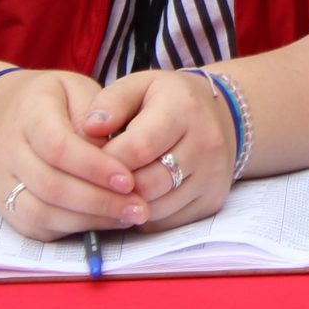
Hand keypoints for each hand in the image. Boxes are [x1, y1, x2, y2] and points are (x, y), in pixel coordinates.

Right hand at [0, 69, 146, 242]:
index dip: (94, 167)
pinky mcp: (7, 206)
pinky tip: (106, 222)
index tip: (128, 179)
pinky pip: (36, 226)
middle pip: (50, 185)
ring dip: (88, 219)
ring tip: (128, 216)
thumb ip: (97, 114)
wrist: (3, 116)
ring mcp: (3, 182)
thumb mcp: (79, 89)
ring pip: (40, 212)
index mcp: (29, 112)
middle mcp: (9, 150)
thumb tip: (112, 150)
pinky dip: (72, 228)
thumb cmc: (57, 101)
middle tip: (138, 206)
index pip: (58, 146)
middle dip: (98, 200)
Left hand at [83, 69, 241, 228]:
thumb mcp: (140, 86)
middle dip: (112, 187)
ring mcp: (213, 176)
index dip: (103, 162)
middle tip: (95, 181)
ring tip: (113, 188)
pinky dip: (144, 215)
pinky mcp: (213, 200)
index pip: (137, 148)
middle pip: (145, 184)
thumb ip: (111, 102)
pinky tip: (137, 197)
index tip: (84, 163)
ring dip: (126, 205)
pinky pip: (166, 222)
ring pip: (154, 208)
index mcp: (185, 109)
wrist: (225, 115)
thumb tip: (88, 128)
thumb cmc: (169, 101)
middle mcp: (206, 143)